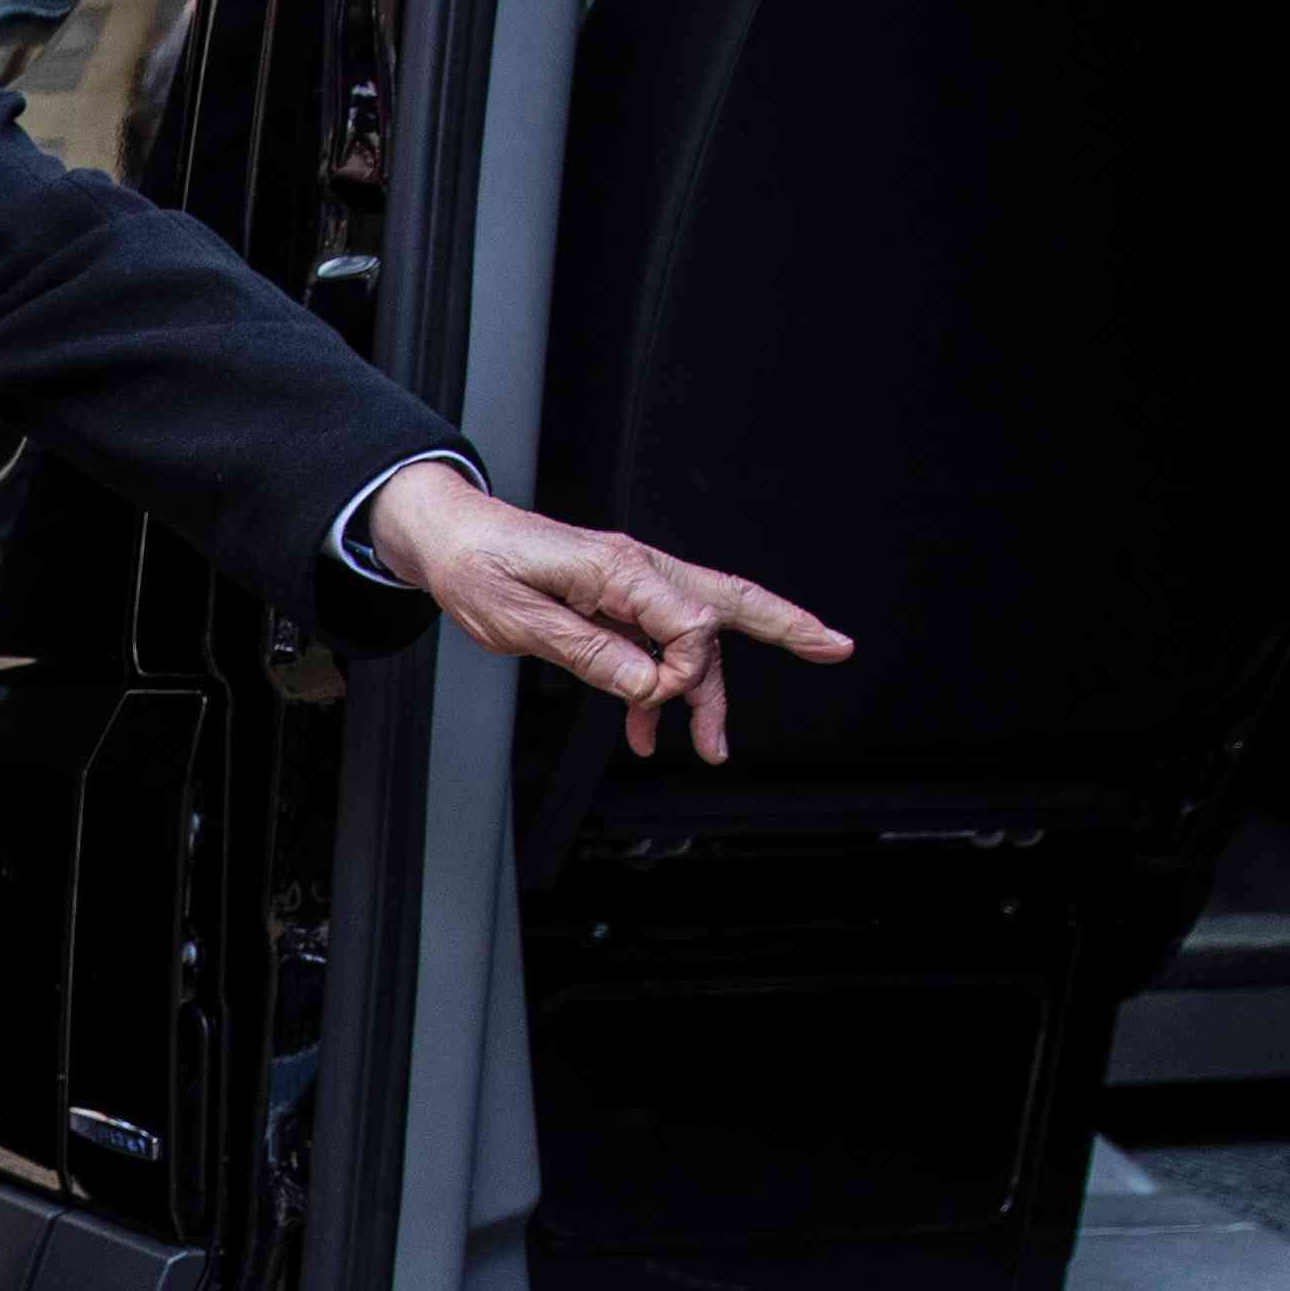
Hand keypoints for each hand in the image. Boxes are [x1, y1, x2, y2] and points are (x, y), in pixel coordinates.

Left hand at [364, 463, 850, 764]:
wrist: (452, 540)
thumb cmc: (479, 568)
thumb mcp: (520, 621)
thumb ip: (586, 654)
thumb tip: (649, 687)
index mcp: (619, 570)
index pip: (692, 621)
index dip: (686, 672)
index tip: (653, 700)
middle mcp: (638, 572)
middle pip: (730, 602)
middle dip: (787, 627)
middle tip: (837, 648)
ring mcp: (631, 586)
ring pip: (693, 637)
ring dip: (705, 694)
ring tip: (709, 750)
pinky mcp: (616, 602)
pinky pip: (655, 645)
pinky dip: (657, 688)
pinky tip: (644, 730)